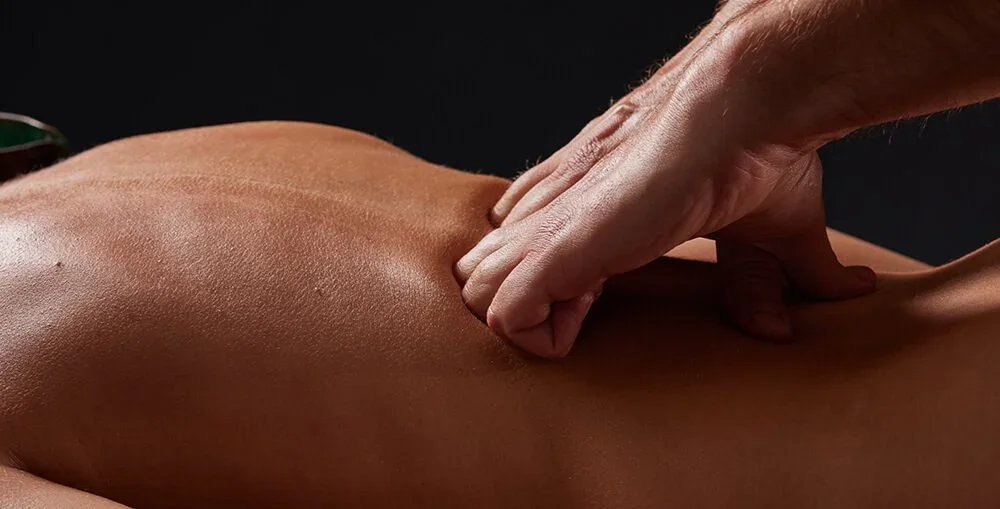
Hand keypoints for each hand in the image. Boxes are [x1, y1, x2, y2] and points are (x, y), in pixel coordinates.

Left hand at [455, 31, 876, 358]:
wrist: (742, 108)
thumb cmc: (751, 152)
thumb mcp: (752, 233)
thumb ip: (752, 281)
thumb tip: (779, 327)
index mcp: (581, 198)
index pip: (518, 244)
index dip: (547, 283)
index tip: (595, 301)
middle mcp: (552, 206)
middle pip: (481, 265)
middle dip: (518, 301)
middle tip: (581, 314)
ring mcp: (549, 224)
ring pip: (476, 287)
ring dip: (521, 319)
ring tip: (579, 321)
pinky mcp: (560, 247)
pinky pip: (503, 311)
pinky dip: (533, 336)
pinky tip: (580, 327)